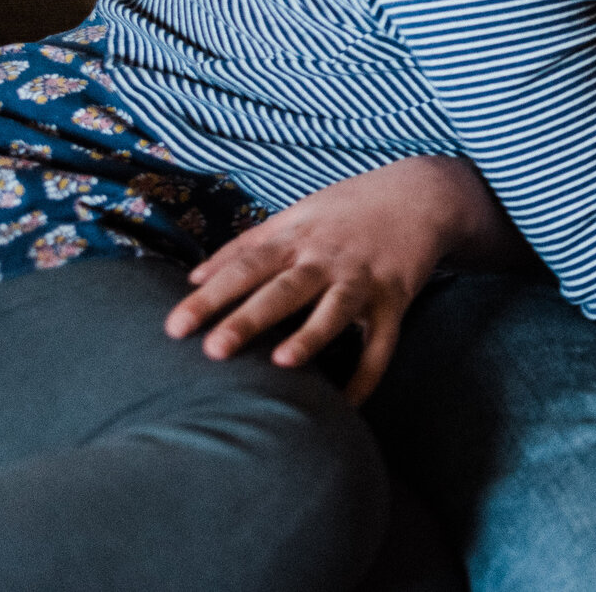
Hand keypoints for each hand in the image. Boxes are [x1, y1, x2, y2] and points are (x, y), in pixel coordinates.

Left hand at [164, 155, 519, 404]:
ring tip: (282, 362)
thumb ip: (245, 244)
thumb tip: (192, 275)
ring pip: (335, 310)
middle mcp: (327, 258)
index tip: (173, 328)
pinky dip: (368, 374)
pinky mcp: (396, 298)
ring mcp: (363, 279)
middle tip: (213, 349)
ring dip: (310, 335)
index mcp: (296, 238)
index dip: (209, 297)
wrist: (422, 193)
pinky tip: (347, 403)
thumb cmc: (347, 209)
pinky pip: (382, 342)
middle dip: (249, 318)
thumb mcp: (295, 214)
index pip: (245, 268)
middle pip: (284, 289)